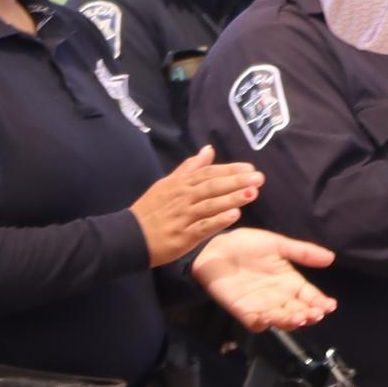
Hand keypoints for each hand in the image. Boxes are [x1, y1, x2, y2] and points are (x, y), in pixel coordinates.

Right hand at [136, 145, 264, 262]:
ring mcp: (182, 217)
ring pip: (210, 204)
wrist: (128, 236)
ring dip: (232, 198)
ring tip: (253, 193)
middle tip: (259, 178)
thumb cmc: (150, 210)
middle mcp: (182, 198)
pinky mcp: (182, 236)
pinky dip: (218, 220)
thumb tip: (208, 150)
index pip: (209, 173)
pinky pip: (203, 227)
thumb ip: (189, 168)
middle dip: (237, 181)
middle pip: (212, 186)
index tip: (250, 168)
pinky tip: (234, 215)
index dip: (230, 170)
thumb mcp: (166, 184)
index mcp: (180, 184)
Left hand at [192, 226, 338, 332]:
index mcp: (290, 282)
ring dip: (290, 321)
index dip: (321, 303)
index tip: (329, 305)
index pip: (310, 297)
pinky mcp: (243, 311)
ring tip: (298, 317)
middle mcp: (279, 297)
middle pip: (299, 312)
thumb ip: (302, 252)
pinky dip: (263, 323)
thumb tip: (331, 257)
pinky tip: (269, 318)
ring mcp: (262, 306)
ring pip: (281, 320)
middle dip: (309, 315)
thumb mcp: (278, 245)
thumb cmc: (246, 245)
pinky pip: (255, 323)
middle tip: (314, 313)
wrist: (215, 248)